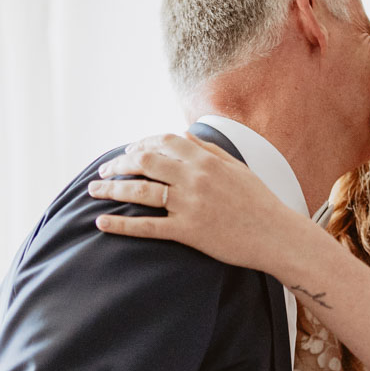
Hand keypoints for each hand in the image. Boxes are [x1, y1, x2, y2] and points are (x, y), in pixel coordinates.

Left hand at [88, 132, 310, 277]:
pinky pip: (147, 227)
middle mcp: (195, 178)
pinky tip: (101, 223)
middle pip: (145, 162)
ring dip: (112, 190)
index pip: (163, 141)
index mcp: (206, 159)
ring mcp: (190, 204)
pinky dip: (121, 225)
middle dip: (118, 164)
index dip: (139, 145)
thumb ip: (208, 149)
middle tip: (104, 171)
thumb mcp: (236, 167)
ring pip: (140, 192)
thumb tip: (182, 135)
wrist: (277, 236)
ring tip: (92, 191)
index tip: (127, 152)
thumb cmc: (259, 202)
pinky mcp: (188, 231)